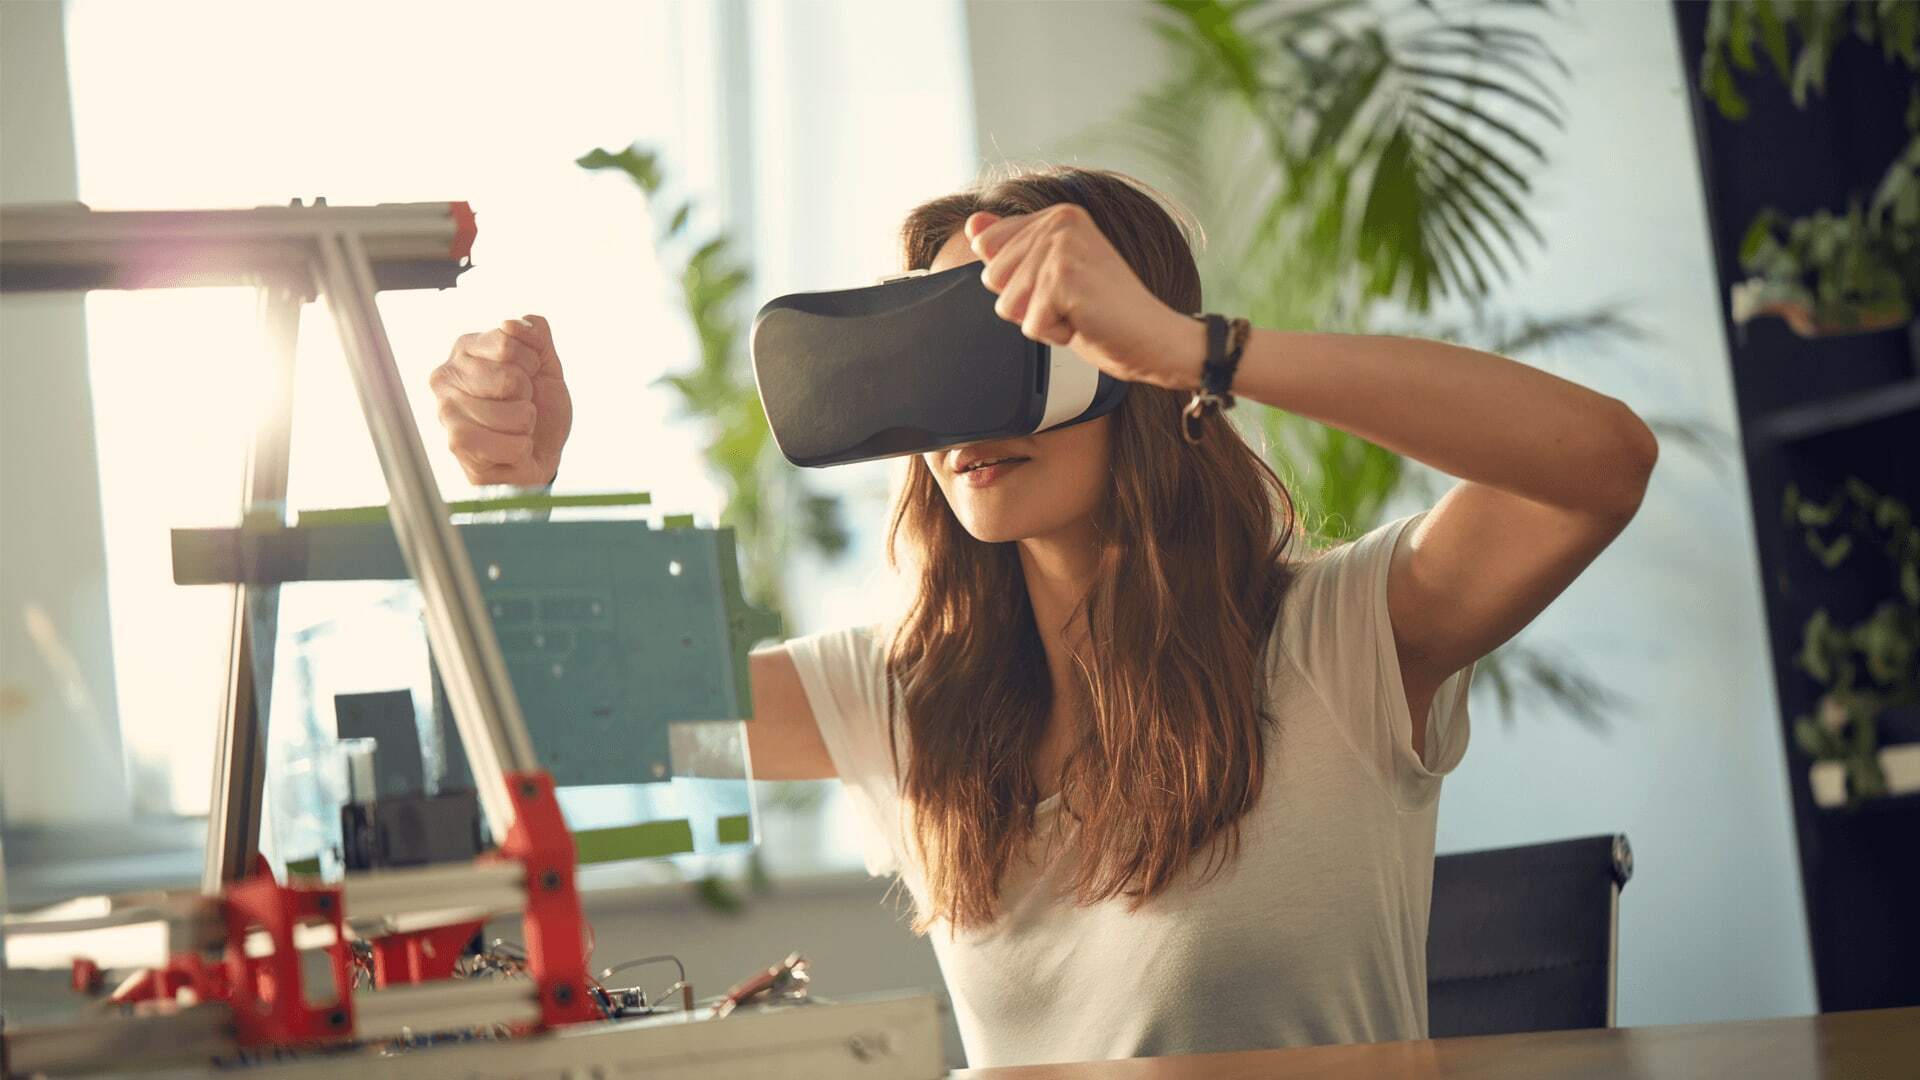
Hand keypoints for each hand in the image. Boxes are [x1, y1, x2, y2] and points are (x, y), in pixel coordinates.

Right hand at [428, 314, 572, 484]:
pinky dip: (523, 448)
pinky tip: (510, 449)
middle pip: (510, 379)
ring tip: (514, 428)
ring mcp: (447, 414)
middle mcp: (446, 378)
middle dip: (528, 396)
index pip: (507, 343)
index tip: (528, 374)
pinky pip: (513, 446)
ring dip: (527, 425)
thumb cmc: (539, 406)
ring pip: (514, 415)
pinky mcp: (459, 449)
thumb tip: (511, 324)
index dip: (532, 363)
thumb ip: (536, 335)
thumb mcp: (547, 365)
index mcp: (465, 349)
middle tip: (519, 404)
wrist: (542, 452)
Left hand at [965, 205, 1198, 389]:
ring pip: (1008, 304)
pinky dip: (1054, 335)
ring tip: (1078, 311)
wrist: (1152, 337)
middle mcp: (1060, 221)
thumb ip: (1010, 247)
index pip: (989, 248)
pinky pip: (1029, 324)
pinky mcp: (1065, 279)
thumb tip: (971, 224)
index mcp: (1057, 215)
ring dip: (1041, 321)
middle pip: (994, 278)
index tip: (1060, 285)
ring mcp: (1063, 248)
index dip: (1017, 283)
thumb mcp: (1049, 276)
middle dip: (1025, 304)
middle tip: (1071, 302)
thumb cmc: (1104, 312)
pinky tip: (1085, 322)